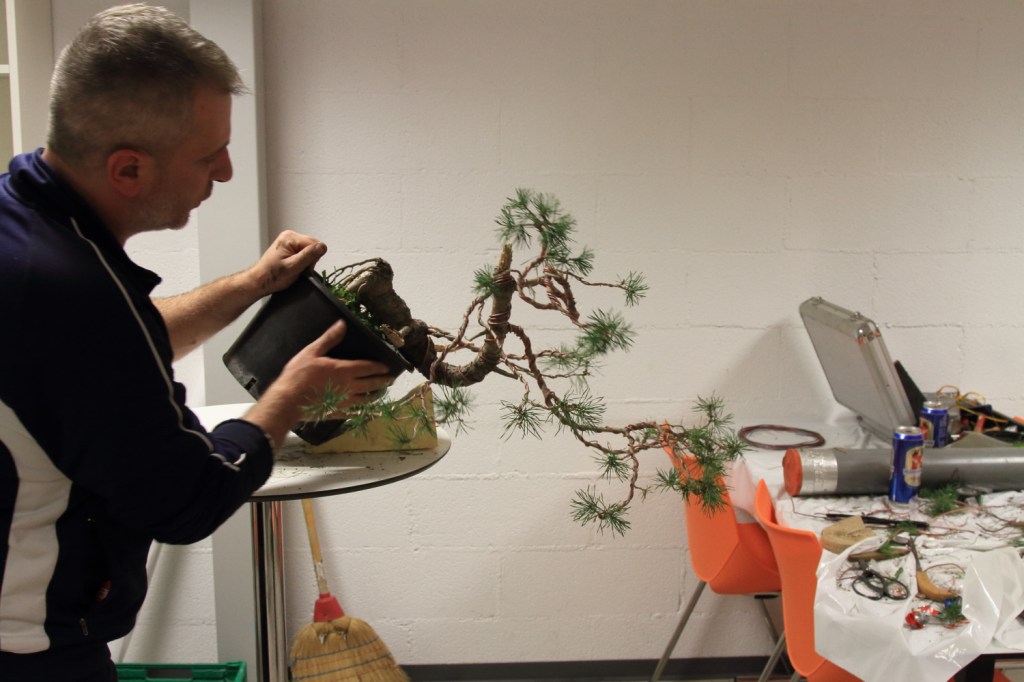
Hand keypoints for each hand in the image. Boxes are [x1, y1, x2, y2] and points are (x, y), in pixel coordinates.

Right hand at [245, 321, 395, 446]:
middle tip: (390, 379)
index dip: (379, 367)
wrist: (288, 401)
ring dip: (375, 395)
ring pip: (366, 399)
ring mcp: (344, 402)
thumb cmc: (299, 375)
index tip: (387, 367)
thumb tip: (342, 324)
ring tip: (381, 392)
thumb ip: (329, 339)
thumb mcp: (312, 352)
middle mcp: (349, 386)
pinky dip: (361, 411)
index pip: (368, 367)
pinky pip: (354, 412)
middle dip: (382, 381)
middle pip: (371, 384)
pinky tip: (364, 411)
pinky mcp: (337, 413)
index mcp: (344, 370)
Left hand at [247, 230, 327, 295]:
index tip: (304, 268)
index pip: (315, 243)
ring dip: (305, 261)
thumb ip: (308, 256)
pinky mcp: (289, 247)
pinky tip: (293, 266)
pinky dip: (302, 261)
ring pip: (309, 250)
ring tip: (294, 268)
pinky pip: (303, 252)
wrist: (260, 281)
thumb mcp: (293, 267)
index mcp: (290, 238)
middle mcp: (289, 236)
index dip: (313, 258)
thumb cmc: (272, 276)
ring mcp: (289, 242)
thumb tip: (322, 247)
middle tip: (298, 269)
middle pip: (313, 245)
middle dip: (310, 259)